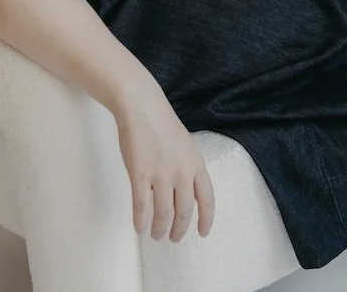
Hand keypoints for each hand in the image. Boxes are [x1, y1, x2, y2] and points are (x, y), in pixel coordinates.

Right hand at [113, 83, 214, 241]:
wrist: (142, 107)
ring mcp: (161, 174)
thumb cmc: (162, 125)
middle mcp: (182, 172)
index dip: (206, 220)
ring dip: (160, 229)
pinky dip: (141, 221)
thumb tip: (188, 193)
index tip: (202, 234)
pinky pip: (142, 206)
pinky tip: (139, 228)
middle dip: (179, 230)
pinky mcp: (140, 174)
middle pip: (184, 212)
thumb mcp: (187, 146)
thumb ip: (189, 169)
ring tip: (156, 235)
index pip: (207, 199)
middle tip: (174, 239)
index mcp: (197, 164)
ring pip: (163, 213)